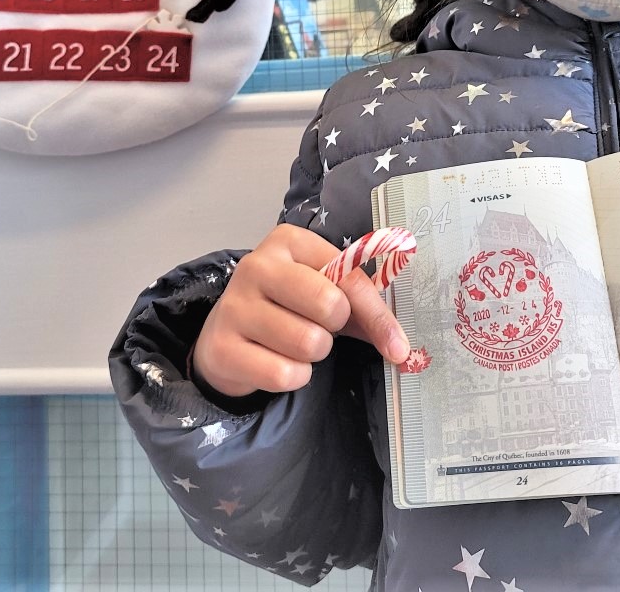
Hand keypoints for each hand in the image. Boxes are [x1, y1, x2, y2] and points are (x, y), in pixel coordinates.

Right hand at [192, 224, 410, 398]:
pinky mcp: (221, 347)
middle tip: (320, 329)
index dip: (377, 315)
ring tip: (294, 345)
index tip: (397, 345)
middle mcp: (257, 266)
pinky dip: (293, 377)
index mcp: (288, 242)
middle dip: (334, 329)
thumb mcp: (320, 293)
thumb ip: (359, 307)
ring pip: (309, 343)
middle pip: (329, 305)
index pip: (348, 276)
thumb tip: (398, 343)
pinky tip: (276, 362)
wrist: (225, 336)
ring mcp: (235, 306)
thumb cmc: (284, 308)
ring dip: (313, 355)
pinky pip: (284, 374)